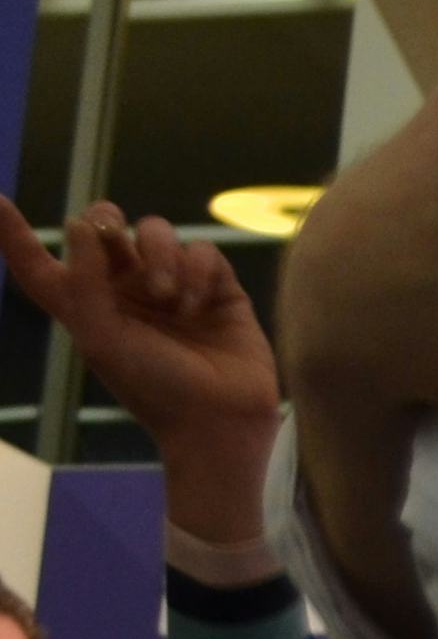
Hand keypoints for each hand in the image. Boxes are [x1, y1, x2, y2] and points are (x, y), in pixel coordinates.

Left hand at [0, 202, 280, 533]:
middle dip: (107, 222)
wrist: (216, 416)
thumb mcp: (102, 337)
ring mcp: (172, 285)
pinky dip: (199, 274)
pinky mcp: (215, 286)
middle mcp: (125, 291)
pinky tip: (200, 305)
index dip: (14, 237)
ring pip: (158, 233)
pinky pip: (203, 252)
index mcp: (86, 308)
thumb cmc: (151, 386)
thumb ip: (86, 280)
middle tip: (111, 232)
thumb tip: (80, 224)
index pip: (41, 267)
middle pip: (105, 231)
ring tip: (169, 295)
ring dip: (161, 257)